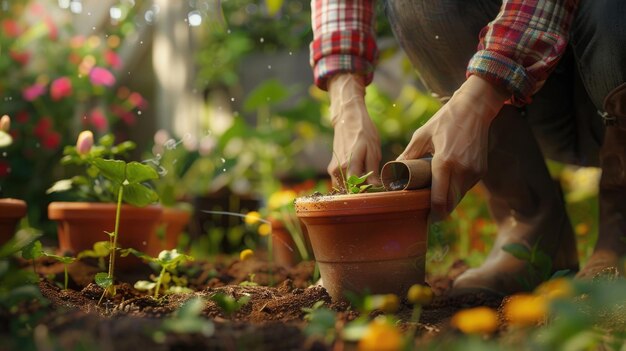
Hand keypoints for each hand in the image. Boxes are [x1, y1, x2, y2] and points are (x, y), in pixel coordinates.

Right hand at [327, 74, 381, 188]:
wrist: (347, 118)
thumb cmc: (363, 132)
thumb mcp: (373, 150)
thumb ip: (372, 171)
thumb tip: (376, 187)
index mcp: (349, 166)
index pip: (358, 190)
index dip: (368, 192)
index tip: (377, 191)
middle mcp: (337, 170)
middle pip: (350, 190)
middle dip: (362, 191)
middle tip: (374, 185)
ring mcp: (333, 170)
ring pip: (346, 187)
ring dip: (356, 186)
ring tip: (368, 178)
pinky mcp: (332, 168)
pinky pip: (342, 181)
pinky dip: (351, 181)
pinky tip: (360, 173)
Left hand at [397, 75, 507, 219]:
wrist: (475, 108)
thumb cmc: (445, 120)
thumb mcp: (422, 135)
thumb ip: (409, 154)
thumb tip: (395, 168)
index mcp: (445, 162)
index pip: (440, 200)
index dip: (432, 213)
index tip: (424, 217)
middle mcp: (462, 170)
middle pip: (450, 204)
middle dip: (439, 211)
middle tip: (426, 211)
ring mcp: (474, 172)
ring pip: (459, 197)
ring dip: (448, 201)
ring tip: (434, 198)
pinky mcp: (481, 170)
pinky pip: (466, 188)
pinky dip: (456, 191)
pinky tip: (446, 186)